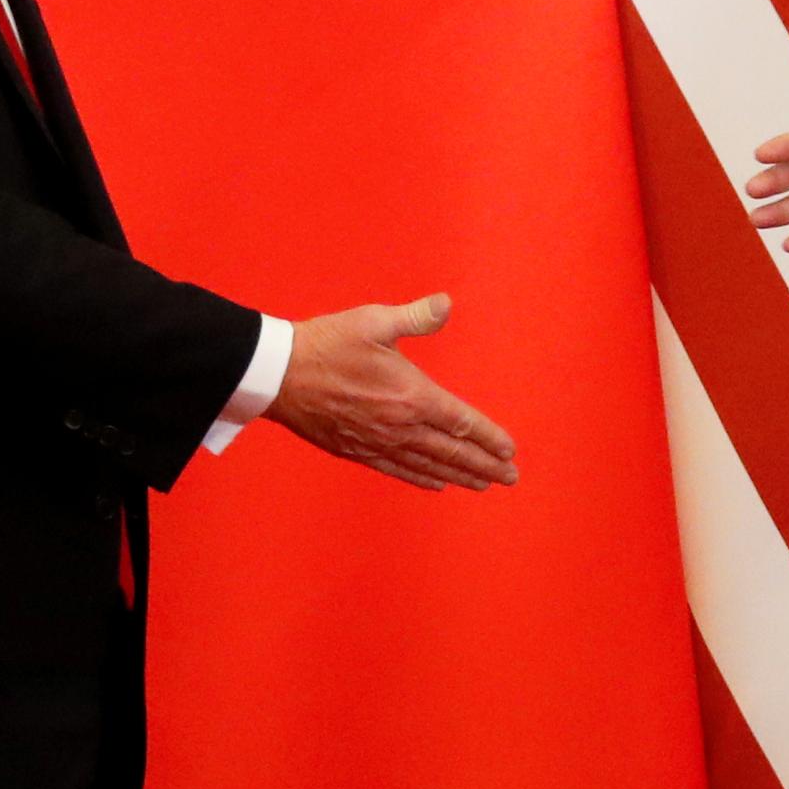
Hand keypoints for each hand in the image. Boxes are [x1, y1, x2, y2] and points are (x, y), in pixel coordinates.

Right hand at [264, 294, 517, 492]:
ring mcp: (378, 442)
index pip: (461, 422)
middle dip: (484, 465)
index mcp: (411, 395)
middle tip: (509, 477)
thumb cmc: (328, 343)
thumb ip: (416, 317)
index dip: (488, 437)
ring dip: (459, 475)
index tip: (509, 450)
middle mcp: (400, 426)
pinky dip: (421, 477)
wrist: (278, 373)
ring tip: (484, 484)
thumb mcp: (374, 321)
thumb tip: (446, 304)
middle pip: (451, 451)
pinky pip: (397, 469)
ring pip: (428, 465)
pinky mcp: (357, 450)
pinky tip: (436, 484)